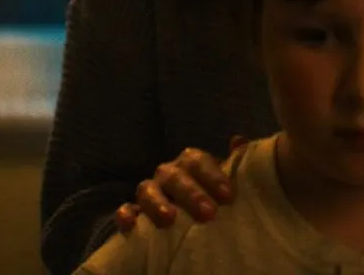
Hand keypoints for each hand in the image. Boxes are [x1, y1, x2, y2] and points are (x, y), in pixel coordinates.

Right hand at [114, 135, 249, 230]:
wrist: (193, 219)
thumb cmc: (212, 198)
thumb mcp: (226, 182)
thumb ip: (233, 164)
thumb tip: (238, 140)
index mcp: (190, 164)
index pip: (197, 160)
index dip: (212, 176)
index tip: (228, 196)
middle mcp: (169, 174)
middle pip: (174, 176)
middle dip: (191, 194)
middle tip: (209, 214)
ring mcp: (150, 192)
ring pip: (147, 190)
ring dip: (157, 203)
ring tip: (169, 219)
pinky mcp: (135, 213)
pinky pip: (126, 209)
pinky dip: (125, 214)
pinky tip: (130, 224)